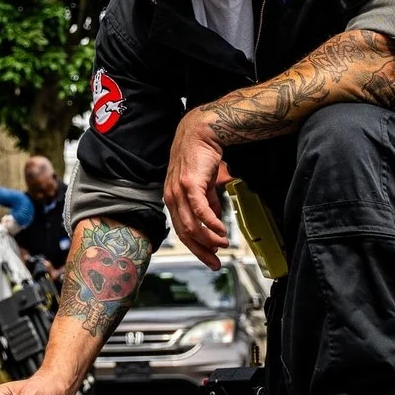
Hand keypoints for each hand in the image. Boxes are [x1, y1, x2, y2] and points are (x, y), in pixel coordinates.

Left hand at [164, 109, 230, 268]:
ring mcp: (178, 191)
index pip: (182, 230)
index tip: (210, 258)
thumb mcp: (203, 184)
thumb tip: (214, 220)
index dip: (196, 247)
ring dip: (209, 239)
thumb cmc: (201, 155)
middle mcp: (171, 197)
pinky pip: (200, 211)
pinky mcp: (189, 184)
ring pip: (192, 226)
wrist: (201, 131)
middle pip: (185, 233)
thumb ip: (207, 202)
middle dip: (201, 251)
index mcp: (173, 199)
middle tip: (215, 262)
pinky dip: (211, 224)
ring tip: (223, 245)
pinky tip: (221, 231)